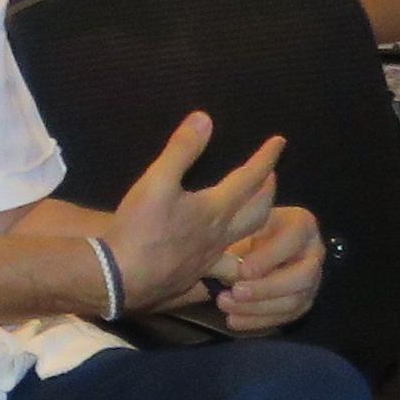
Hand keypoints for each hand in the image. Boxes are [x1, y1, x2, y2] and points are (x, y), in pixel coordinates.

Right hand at [100, 111, 286, 308]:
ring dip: (256, 236)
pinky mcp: (192, 281)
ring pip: (244, 250)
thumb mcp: (156, 181)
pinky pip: (219, 276)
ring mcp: (207, 263)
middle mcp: (219, 237)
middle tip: (270, 179)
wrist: (120, 277)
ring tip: (256, 227)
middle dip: (267, 193)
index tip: (279, 143)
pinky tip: (220, 274)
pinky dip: (225, 271)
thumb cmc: (140, 228)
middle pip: (256, 215)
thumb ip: (181, 150)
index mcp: (214, 210)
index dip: (265, 158)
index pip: (249, 179)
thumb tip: (204, 119)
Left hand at [205, 204, 324, 334]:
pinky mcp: (302, 302)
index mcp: (301, 225)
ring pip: (294, 301)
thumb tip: (225, 258)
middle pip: (302, 276)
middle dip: (266, 288)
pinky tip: (233, 320)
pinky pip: (285, 317)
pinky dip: (258, 321)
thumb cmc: (244, 230)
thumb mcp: (240, 224)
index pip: (293, 240)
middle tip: (235, 292)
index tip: (242, 270)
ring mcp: (312, 280)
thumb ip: (236, 235)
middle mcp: (313, 253)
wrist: (249, 247)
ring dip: (258, 308)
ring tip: (226, 305)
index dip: (269, 257)